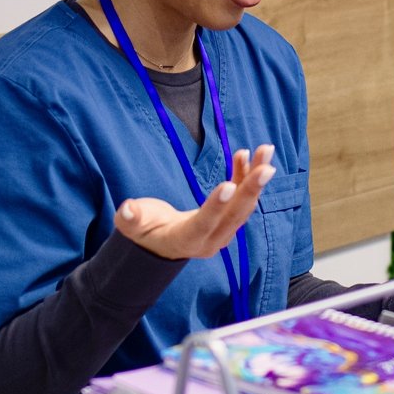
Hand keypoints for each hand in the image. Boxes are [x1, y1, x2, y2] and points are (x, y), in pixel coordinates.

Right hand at [113, 145, 275, 260]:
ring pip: (245, 204)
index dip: (216, 206)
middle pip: (234, 216)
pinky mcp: (228, 218)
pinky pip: (242, 196)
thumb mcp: (131, 226)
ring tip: (265, 150)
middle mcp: (212, 239)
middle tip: (267, 167)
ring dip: (256, 177)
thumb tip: (127, 209)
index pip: (204, 223)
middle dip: (251, 190)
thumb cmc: (144, 231)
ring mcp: (224, 230)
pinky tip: (246, 154)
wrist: (162, 243)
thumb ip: (129, 219)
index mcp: (186, 241)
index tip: (229, 185)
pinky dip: (245, 174)